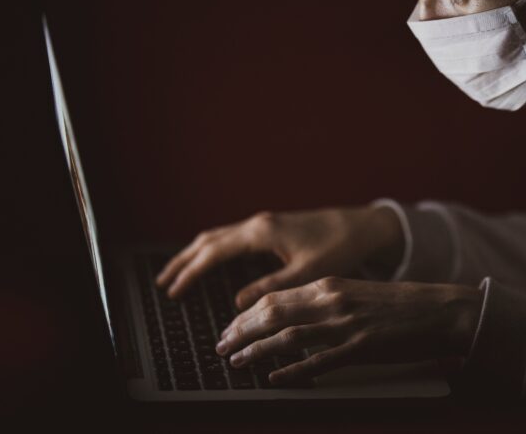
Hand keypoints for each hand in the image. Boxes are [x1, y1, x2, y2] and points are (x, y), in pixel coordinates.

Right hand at [154, 206, 403, 309]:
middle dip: (184, 261)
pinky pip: (232, 236)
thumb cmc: (339, 247)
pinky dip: (214, 249)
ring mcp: (265, 223)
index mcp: (262, 232)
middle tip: (163, 283)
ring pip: (219, 236)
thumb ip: (271, 288)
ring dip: (196, 253)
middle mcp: (259, 223)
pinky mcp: (273, 227)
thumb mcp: (307, 273)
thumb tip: (238, 302)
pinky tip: (212, 261)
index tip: (173, 292)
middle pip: (209, 240)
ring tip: (178, 273)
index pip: (214, 252)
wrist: (363, 226)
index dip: (191, 273)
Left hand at [214, 276, 481, 385]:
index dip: (246, 314)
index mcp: (330, 284)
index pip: (274, 297)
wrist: (438, 310)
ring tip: (236, 361)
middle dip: (240, 331)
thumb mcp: (356, 293)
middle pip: (272, 314)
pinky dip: (290, 371)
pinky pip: (316, 362)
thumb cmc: (399, 304)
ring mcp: (344, 326)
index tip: (229, 326)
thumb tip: (292, 317)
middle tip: (221, 345)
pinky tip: (273, 378)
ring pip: (286, 337)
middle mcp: (332, 301)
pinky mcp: (359, 349)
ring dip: (255, 351)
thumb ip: (325, 302)